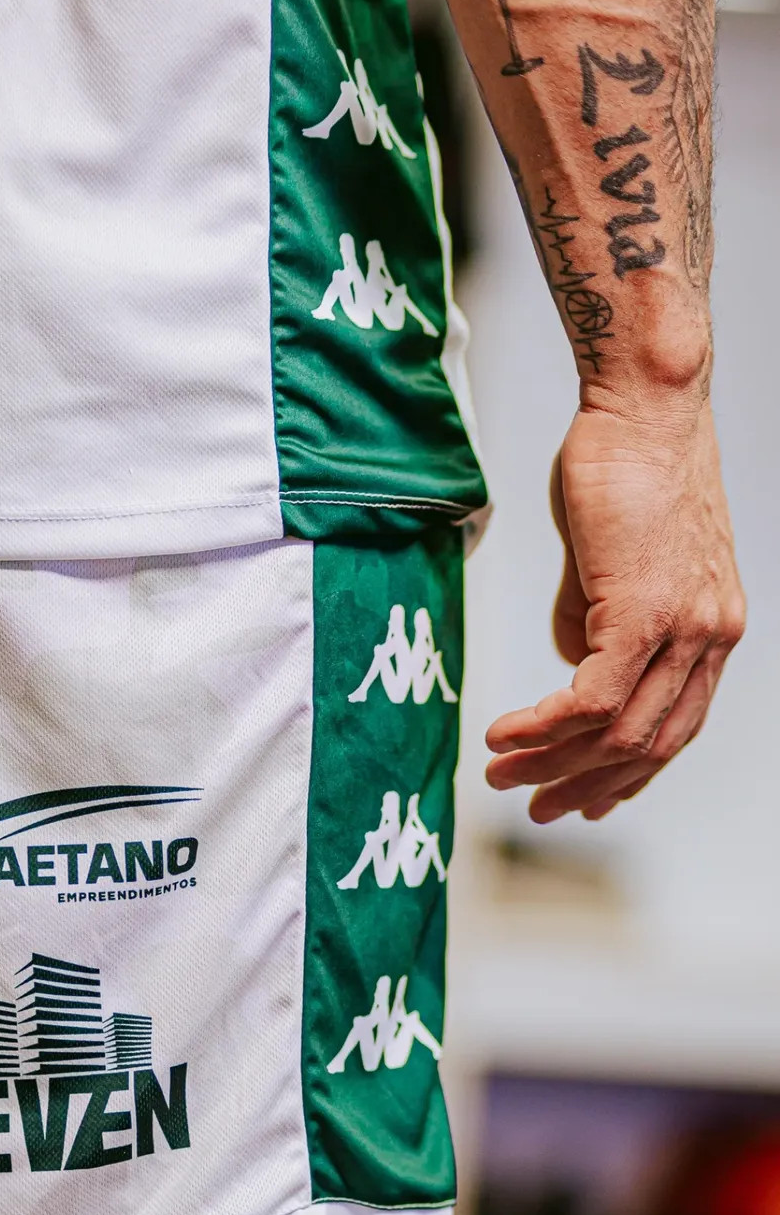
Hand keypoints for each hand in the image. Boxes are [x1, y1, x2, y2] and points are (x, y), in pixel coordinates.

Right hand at [485, 398, 744, 822]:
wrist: (642, 409)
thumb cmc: (623, 468)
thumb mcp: (608, 561)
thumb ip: (593, 618)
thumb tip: (568, 660)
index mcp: (712, 629)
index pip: (675, 727)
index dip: (625, 775)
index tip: (582, 800)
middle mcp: (712, 638)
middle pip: (649, 746)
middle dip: (584, 786)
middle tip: (533, 805)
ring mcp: (686, 628)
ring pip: (619, 733)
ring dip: (552, 763)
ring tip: (502, 773)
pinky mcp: (646, 613)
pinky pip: (591, 698)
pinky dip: (543, 727)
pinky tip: (506, 734)